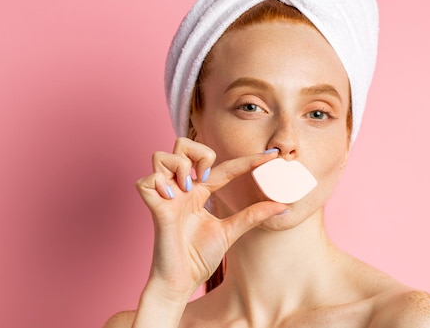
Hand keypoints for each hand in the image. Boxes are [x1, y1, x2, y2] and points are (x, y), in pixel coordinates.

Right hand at [135, 138, 285, 301]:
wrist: (181, 282)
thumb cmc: (198, 258)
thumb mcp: (231, 231)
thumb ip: (253, 215)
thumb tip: (283, 207)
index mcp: (200, 192)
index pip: (225, 167)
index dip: (249, 160)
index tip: (273, 155)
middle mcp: (182, 189)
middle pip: (182, 145)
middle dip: (198, 153)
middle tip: (207, 177)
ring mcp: (165, 196)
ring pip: (162, 156)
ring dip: (179, 166)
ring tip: (188, 188)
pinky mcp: (153, 207)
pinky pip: (146, 180)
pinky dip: (158, 183)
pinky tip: (170, 197)